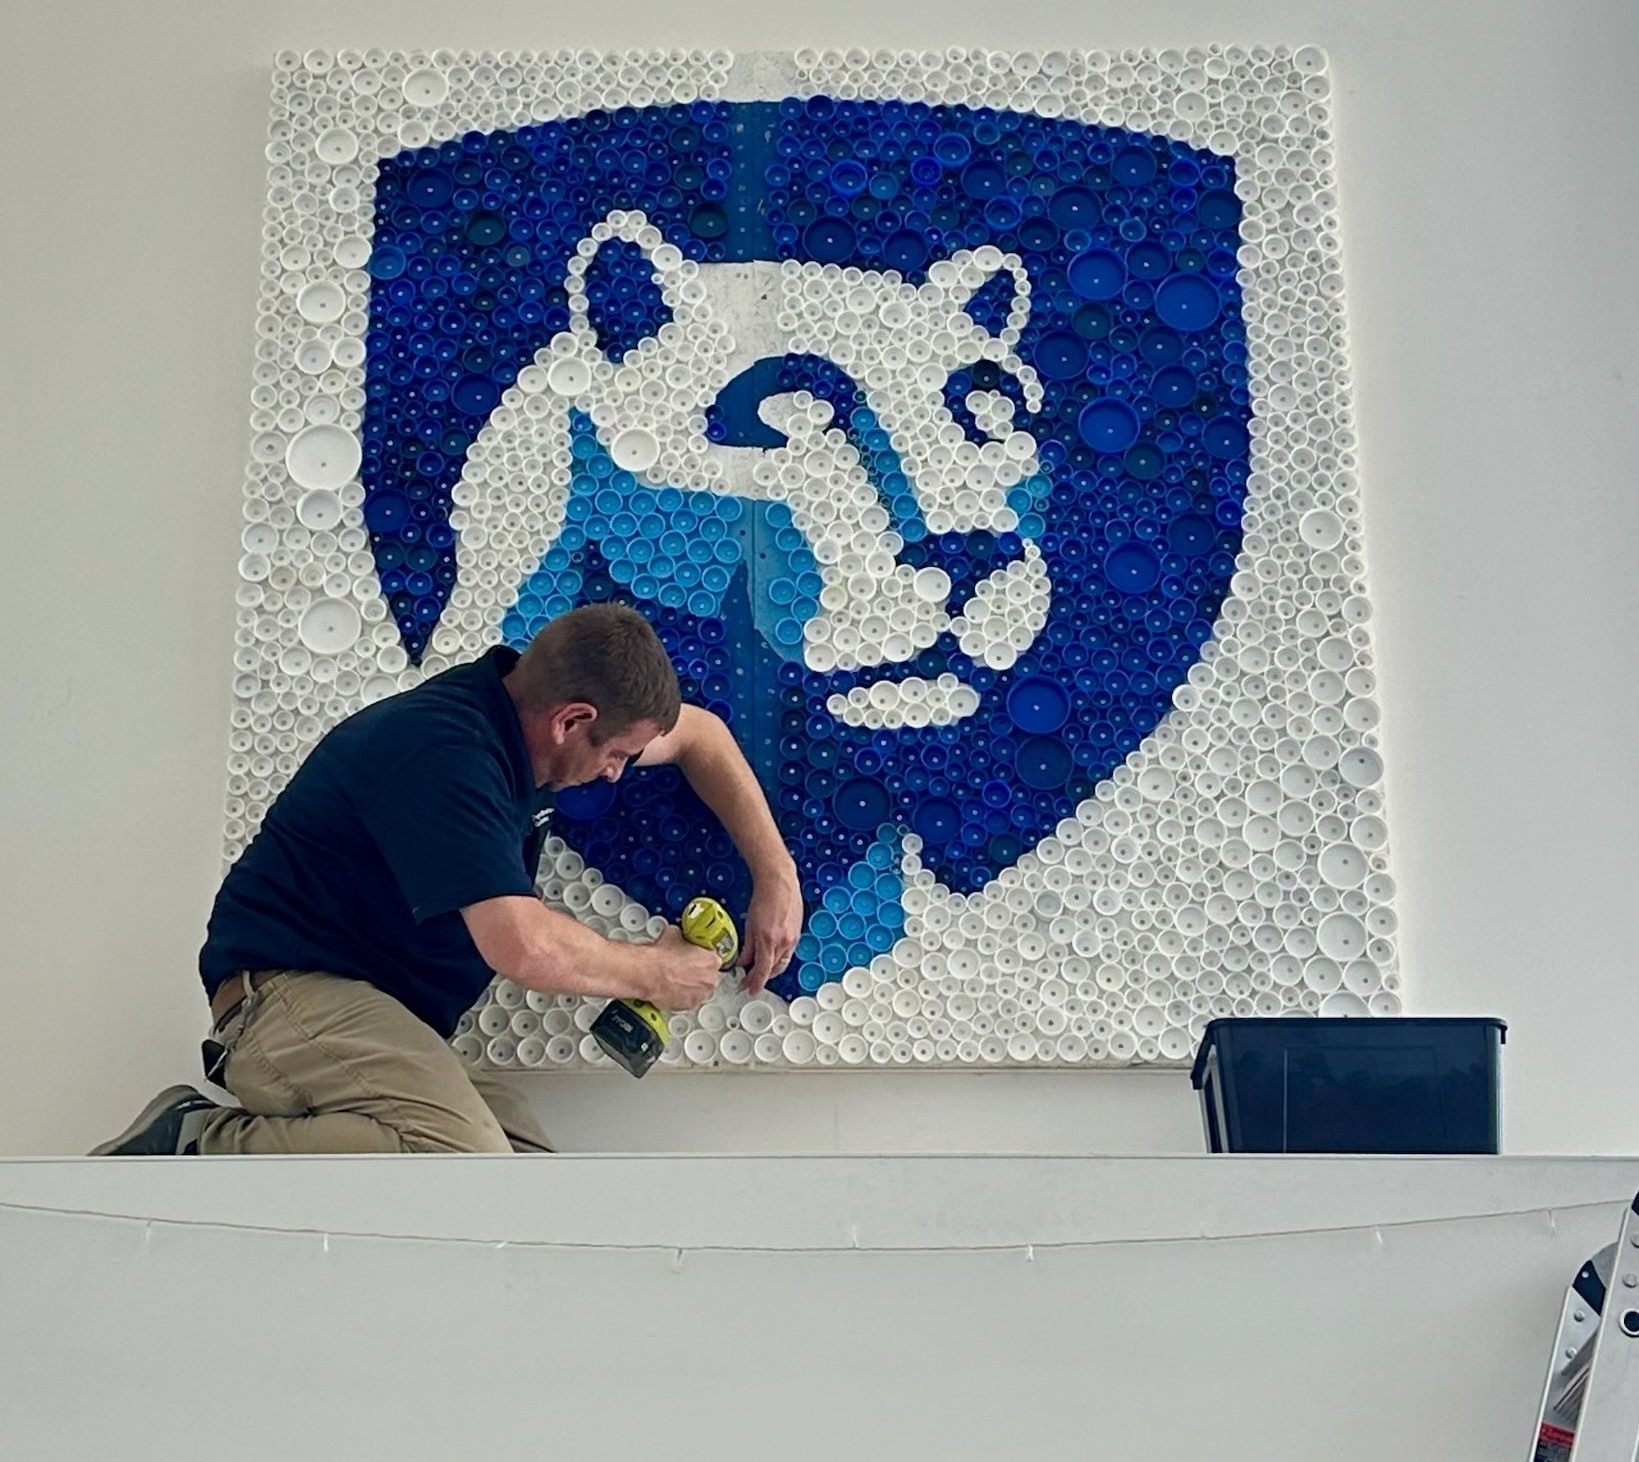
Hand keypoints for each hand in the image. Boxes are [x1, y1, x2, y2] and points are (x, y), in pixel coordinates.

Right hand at [646, 926, 721, 1010]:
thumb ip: (681, 937)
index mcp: (712, 961)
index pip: (713, 960)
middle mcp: (710, 979)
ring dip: (691, 987)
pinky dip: (681, 997)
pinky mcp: (689, 1005)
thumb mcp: (673, 935)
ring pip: (699, 991)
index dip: (701, 960)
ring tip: (676, 981)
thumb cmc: (662, 957)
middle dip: (697, 974)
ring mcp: (700, 994)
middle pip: (708, 977)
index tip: (694, 960)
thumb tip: (676, 935)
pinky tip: (671, 990)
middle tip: (683, 971)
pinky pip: (688, 1001)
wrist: (649, 973)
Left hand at [741, 862, 803, 992]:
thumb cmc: (764, 897)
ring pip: (782, 963)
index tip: (748, 988)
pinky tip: (771, 956)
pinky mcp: (797, 934)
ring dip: (771, 969)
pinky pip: (788, 953)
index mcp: (768, 940)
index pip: (762, 970)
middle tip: (750, 980)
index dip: (754, 982)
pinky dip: (779, 958)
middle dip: (762, 978)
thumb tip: (743, 961)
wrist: (779, 882)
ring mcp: (792, 939)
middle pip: (774, 969)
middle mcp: (783, 942)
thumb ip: (748, 946)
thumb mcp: (750, 924)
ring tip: (760, 970)